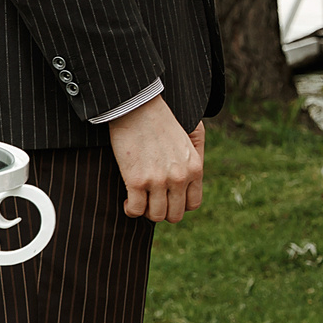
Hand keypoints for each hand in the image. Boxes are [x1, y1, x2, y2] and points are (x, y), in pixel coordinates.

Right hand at [108, 96, 204, 222]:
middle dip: (161, 211)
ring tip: (138, 200)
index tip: (166, 198)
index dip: (178, 205)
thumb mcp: (188, 137)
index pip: (192, 204)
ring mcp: (159, 181)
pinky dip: (130, 209)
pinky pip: (135, 210)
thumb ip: (193, 159)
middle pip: (174, 215)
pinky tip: (127, 199)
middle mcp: (180, 177)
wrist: (138, 106)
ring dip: (145, 212)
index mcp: (195, 168)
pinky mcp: (136, 180)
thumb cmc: (160, 119)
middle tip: (150, 201)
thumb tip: (186, 181)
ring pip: (155, 216)